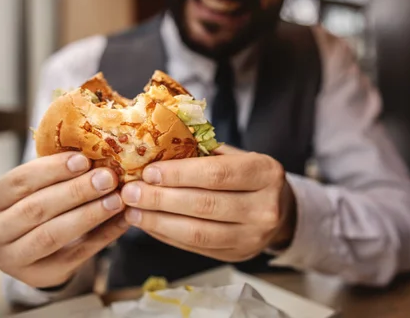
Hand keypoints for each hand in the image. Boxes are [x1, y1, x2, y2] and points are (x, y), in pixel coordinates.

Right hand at [0, 152, 128, 287]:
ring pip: (53, 234)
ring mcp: (13, 259)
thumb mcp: (36, 190)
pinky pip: (77, 254)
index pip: (18, 181)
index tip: (83, 159)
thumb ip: (59, 175)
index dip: (51, 169)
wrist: (35, 254)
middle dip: (75, 191)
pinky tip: (123, 220)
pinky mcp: (42, 275)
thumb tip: (98, 154)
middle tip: (107, 178)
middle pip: (36, 209)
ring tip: (116, 199)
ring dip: (89, 214)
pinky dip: (104, 235)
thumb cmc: (37, 207)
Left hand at [120, 146, 296, 261]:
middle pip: (205, 205)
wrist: (279, 208)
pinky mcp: (237, 255)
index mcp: (266, 173)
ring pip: (198, 233)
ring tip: (133, 211)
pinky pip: (195, 248)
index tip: (149, 171)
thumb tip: (154, 153)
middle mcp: (265, 208)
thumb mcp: (236, 156)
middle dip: (161, 199)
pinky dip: (167, 235)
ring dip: (159, 222)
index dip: (180, 174)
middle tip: (130, 192)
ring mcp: (252, 237)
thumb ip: (203, 154)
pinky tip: (148, 224)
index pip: (217, 174)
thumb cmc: (248, 175)